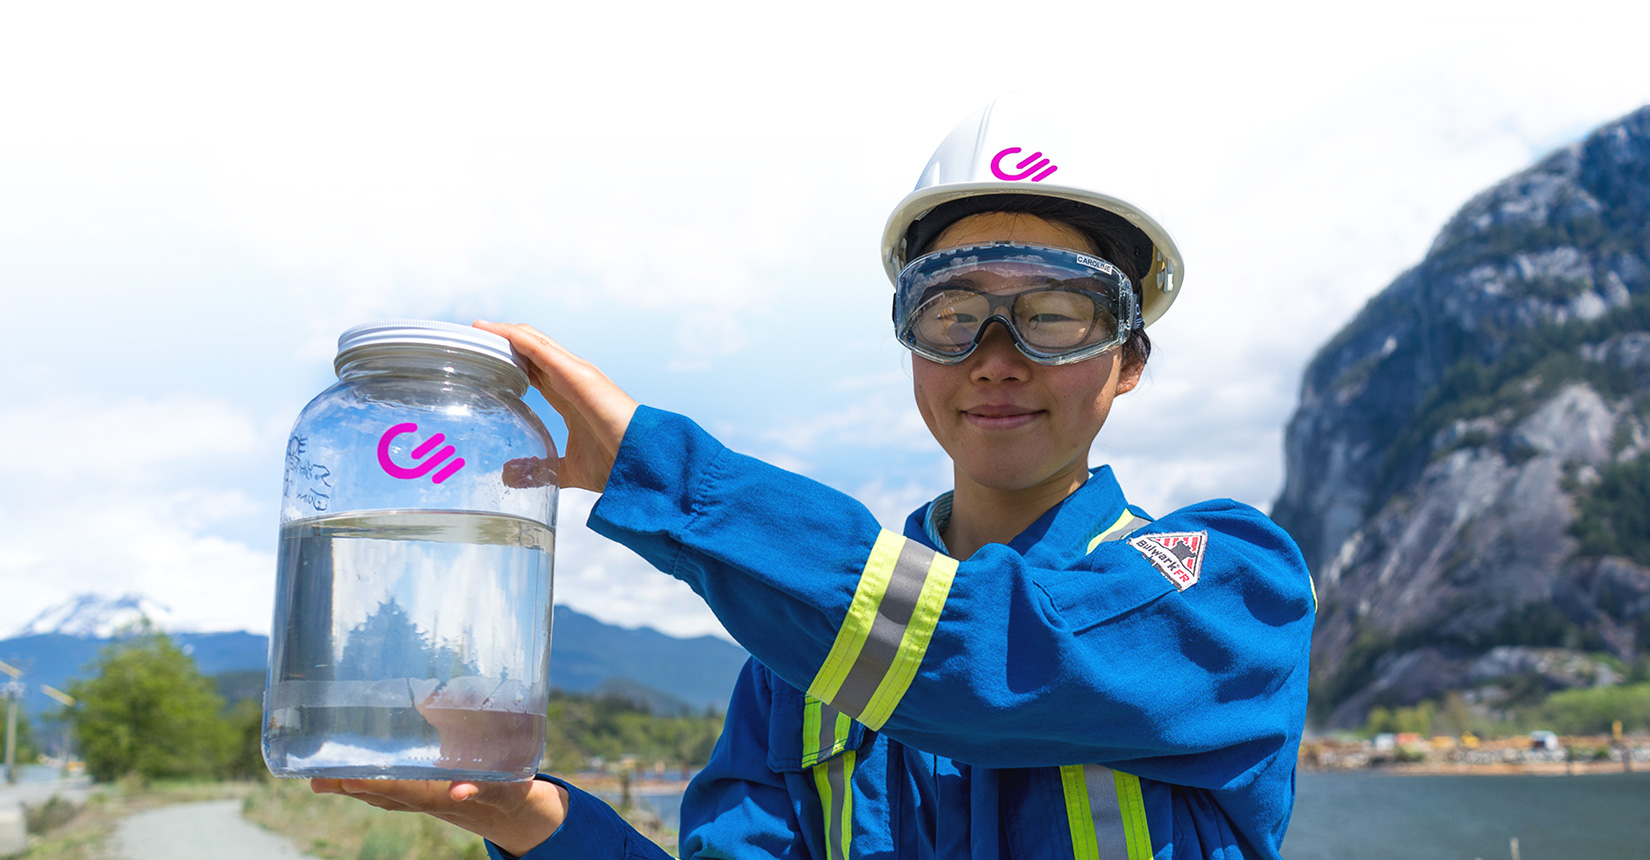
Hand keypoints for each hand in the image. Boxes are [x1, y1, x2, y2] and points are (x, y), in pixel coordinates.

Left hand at [311, 776, 568, 856]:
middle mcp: (429, 799)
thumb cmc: (512, 792)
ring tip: (319, 779)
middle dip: (352, 788)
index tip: (348, 780)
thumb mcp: (507, 787)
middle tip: (316, 780)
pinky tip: (348, 776)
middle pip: (384, 796)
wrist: (514, 811)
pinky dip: (367, 785)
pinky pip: (390, 791)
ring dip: (352, 788)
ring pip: (382, 795)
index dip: (378, 786)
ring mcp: (424, 798)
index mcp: (446, 796)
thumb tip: (460, 790)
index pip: (406, 792)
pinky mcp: (423, 792)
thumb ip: (484, 785)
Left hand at [474, 321, 639, 492]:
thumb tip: (508, 474)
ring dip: (501, 332)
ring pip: (530, 340)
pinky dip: (510, 336)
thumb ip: (540, 468)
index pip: (532, 367)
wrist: (641, 463)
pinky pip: (536, 346)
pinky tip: (488, 331)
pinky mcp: (575, 372)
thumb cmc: (614, 463)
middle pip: (528, 348)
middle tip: (467, 339)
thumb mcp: (565, 469)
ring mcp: (574, 371)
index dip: (508, 359)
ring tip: (473, 329)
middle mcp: (571, 377)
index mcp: (570, 394)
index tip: (479, 358)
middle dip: (499, 341)